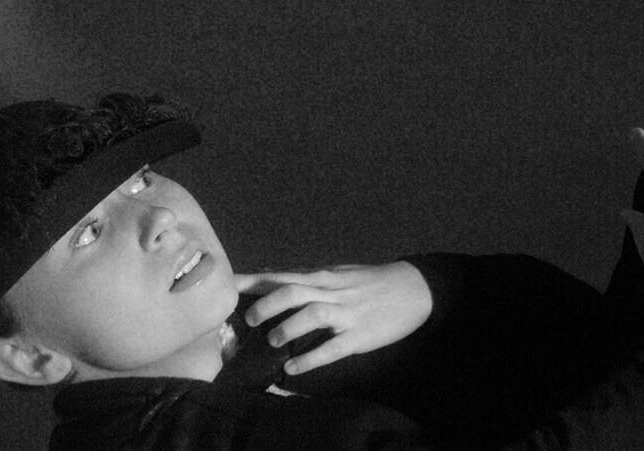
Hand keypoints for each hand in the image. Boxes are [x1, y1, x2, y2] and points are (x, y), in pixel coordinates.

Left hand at [233, 261, 432, 374]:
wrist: (414, 288)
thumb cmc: (372, 282)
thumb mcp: (340, 274)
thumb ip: (310, 281)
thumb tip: (277, 282)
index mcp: (324, 277)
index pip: (282, 276)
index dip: (254, 282)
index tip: (228, 285)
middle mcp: (332, 292)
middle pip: (293, 291)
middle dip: (268, 305)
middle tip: (251, 320)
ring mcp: (347, 313)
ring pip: (313, 314)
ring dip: (289, 327)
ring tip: (274, 341)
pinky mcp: (360, 335)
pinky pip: (333, 347)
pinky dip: (311, 358)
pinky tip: (294, 368)